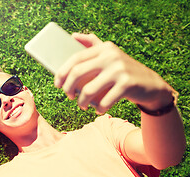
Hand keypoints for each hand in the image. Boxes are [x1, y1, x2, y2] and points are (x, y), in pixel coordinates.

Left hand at [54, 33, 173, 113]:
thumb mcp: (110, 55)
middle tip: (69, 96)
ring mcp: (119, 70)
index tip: (57, 84)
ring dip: (82, 102)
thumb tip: (73, 36)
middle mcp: (111, 56)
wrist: (151, 85)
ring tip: (83, 106)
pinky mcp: (127, 84)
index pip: (75, 58)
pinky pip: (104, 101)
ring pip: (88, 90)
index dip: (62, 72)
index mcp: (104, 48)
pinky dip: (99, 108)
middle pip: (77, 73)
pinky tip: (99, 109)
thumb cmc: (123, 72)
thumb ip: (93, 44)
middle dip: (68, 88)